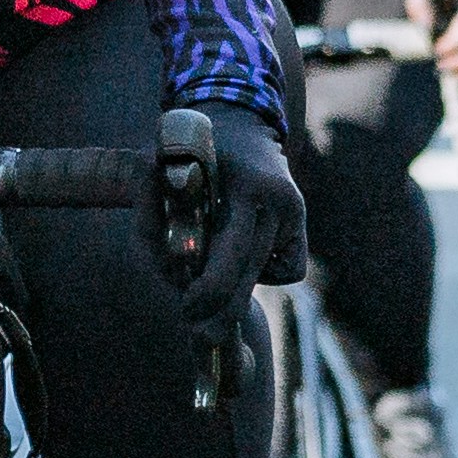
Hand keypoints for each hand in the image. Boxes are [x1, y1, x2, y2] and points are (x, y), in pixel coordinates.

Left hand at [159, 104, 304, 324]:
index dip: (209, 291)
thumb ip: (155, 221)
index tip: (188, 309)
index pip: (230, 255)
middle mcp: (276, 198)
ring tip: (213, 289)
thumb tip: (172, 276)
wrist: (238, 122)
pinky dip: (266, 271)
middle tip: (202, 335)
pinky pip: (287, 267)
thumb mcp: (161, 174)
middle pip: (250, 273)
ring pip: (268, 273)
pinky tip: (245, 255)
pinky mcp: (302, 218)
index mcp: (243, 186)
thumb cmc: (188, 155)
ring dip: (238, 286)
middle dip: (223, 309)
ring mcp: (294, 208)